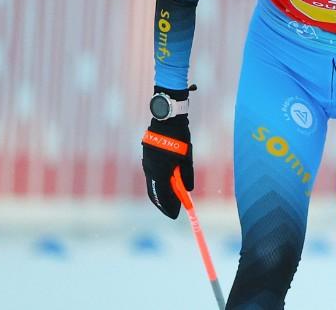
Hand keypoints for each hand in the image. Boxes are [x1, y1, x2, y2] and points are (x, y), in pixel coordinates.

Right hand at [142, 86, 192, 218]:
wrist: (166, 120)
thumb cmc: (180, 138)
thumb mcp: (187, 158)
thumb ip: (187, 175)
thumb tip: (188, 190)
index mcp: (160, 171)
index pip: (164, 195)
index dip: (169, 206)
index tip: (175, 215)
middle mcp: (150, 170)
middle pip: (155, 193)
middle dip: (163, 204)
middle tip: (171, 211)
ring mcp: (147, 164)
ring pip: (152, 185)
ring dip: (160, 194)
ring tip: (169, 202)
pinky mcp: (147, 158)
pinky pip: (151, 176)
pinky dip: (157, 185)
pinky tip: (164, 187)